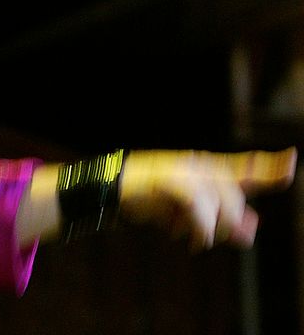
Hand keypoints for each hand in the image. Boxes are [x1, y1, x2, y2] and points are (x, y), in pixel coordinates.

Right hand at [118, 147, 296, 250]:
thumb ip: (219, 221)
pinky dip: (201, 226)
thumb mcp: (188, 214)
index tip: (292, 160)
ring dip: (213, 227)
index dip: (270, 165)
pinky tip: (196, 238)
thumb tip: (247, 233)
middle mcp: (199, 164)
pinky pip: (198, 205)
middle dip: (230, 221)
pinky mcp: (170, 178)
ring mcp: (185, 169)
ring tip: (196, 239)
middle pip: (234, 194)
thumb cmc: (150, 200)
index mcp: (206, 168)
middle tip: (211, 237)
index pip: (245, 166)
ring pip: (220, 202)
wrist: (113, 190)